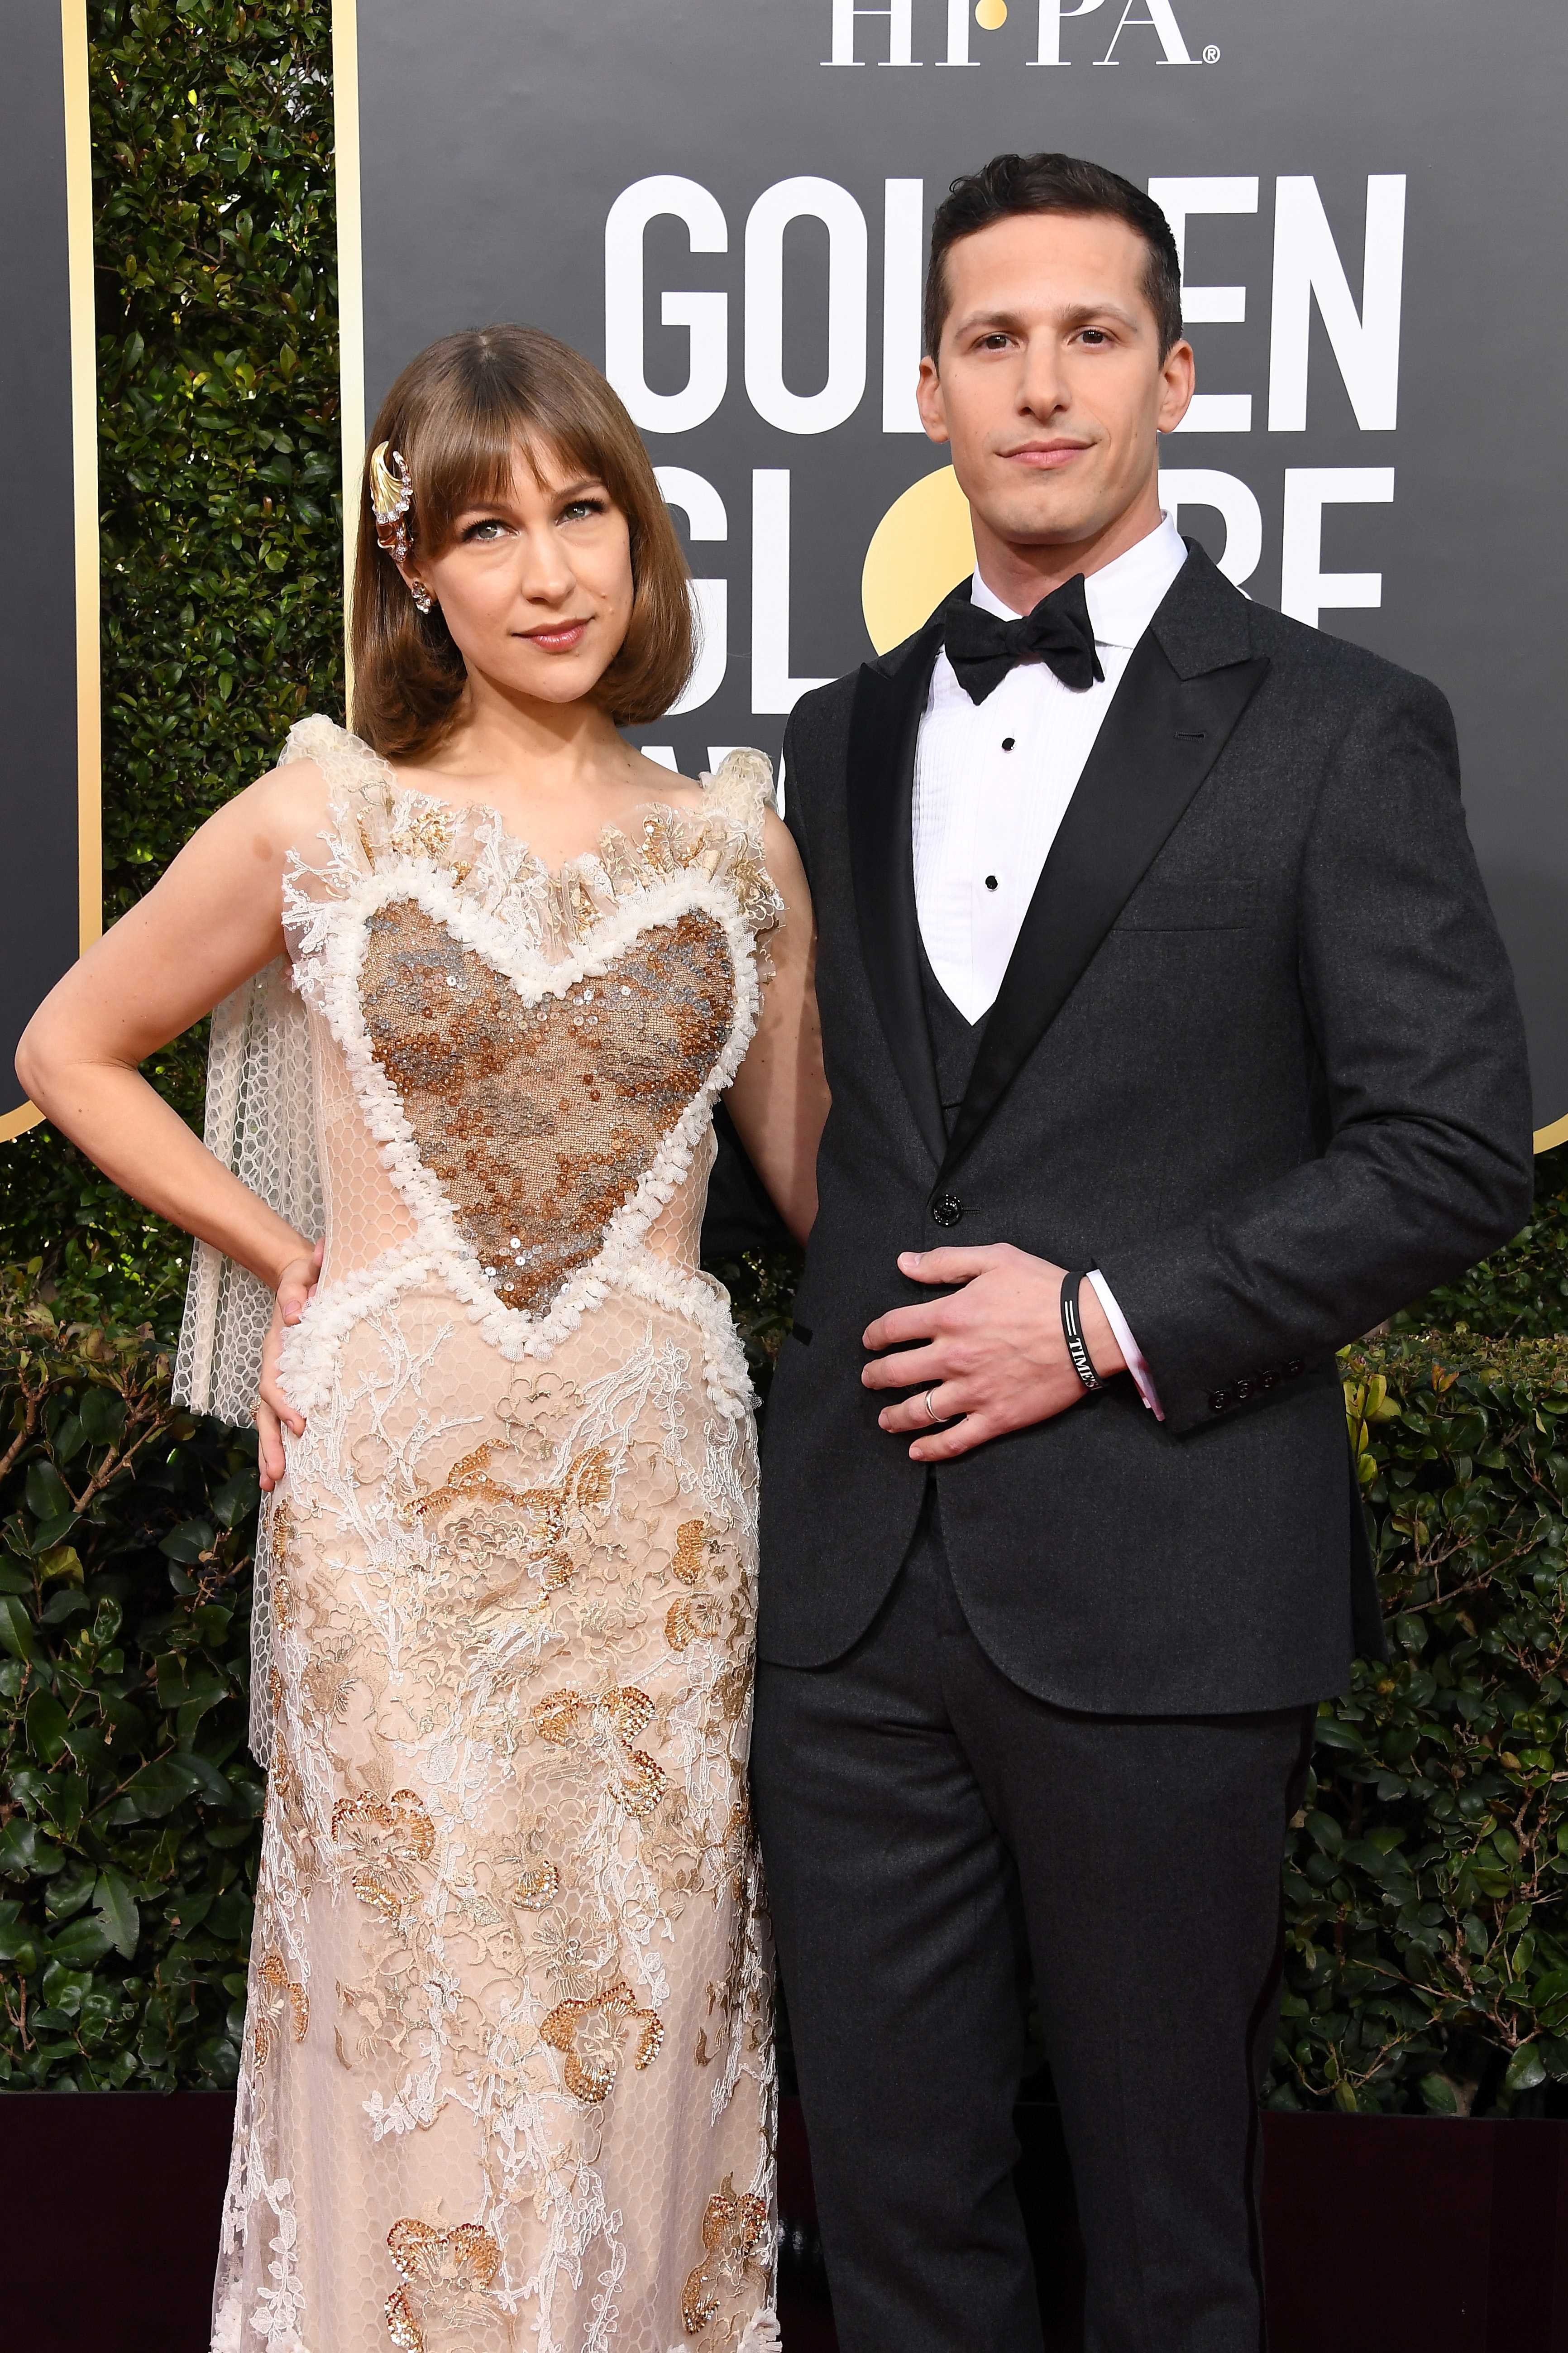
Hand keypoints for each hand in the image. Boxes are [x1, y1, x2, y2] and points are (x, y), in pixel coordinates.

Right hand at [257, 1241, 321, 1492]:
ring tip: (272, 1486)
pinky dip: (279, 1445)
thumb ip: (297, 1290)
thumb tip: (296, 1314)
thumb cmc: (305, 1276)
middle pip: (265, 1413)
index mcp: (277, 1348)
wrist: (301, 1277)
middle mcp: (274, 1368)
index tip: (301, 1426)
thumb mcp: (301, 1273)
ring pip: (269, 1422)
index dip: (284, 1405)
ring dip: (270, 1453)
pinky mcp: (290, 1385)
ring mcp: (279, 1379)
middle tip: (276, 1476)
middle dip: (269, 1445)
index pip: (274, 1383)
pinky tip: (283, 1473)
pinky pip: (280, 1419)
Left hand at [861, 1244, 1126, 1461]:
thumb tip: (905, 1263)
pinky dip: (931, 1449)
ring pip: (919, 1411)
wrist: (1090, 1329)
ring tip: (884, 1419)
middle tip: (870, 1378)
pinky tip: (916, 1451)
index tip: (871, 1340)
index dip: (874, 1334)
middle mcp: (954, 1357)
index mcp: (950, 1315)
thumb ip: (945, 1262)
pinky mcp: (996, 1417)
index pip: (893, 1327)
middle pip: (896, 1372)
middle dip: (876, 1376)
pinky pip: (955, 1440)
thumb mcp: (994, 1258)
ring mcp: (974, 1391)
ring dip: (894, 1417)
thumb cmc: (1045, 1290)